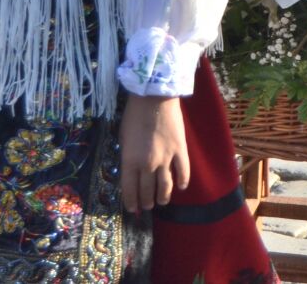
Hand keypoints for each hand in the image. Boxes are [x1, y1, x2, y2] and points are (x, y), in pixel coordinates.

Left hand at [119, 95, 189, 211]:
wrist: (154, 97)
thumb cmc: (134, 115)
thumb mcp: (123, 138)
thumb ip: (128, 157)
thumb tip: (132, 170)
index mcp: (130, 161)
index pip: (130, 190)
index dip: (131, 202)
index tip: (133, 209)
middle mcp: (148, 164)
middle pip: (148, 191)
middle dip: (146, 202)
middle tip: (147, 206)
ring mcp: (166, 159)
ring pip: (166, 186)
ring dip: (163, 197)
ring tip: (162, 201)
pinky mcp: (180, 151)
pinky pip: (183, 172)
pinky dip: (182, 182)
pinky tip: (181, 187)